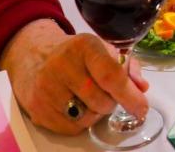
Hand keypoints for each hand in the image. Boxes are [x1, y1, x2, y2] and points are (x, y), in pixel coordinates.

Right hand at [0, 20, 150, 134]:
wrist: (33, 55)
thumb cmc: (74, 54)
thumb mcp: (101, 48)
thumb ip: (126, 66)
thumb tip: (141, 87)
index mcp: (84, 46)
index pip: (110, 75)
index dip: (129, 95)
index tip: (141, 107)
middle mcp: (62, 65)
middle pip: (101, 101)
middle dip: (111, 102)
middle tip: (106, 92)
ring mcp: (46, 89)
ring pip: (87, 118)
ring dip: (95, 113)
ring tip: (88, 98)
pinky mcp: (37, 109)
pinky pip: (70, 128)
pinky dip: (79, 122)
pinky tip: (74, 105)